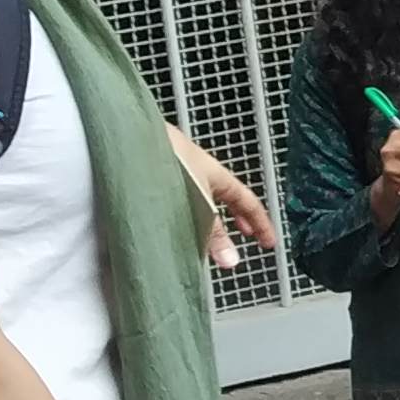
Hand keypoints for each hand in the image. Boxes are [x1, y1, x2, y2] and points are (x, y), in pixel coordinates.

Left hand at [167, 125, 275, 266]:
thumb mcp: (200, 204)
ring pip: (198, 200)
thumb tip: (230, 259)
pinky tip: (172, 226)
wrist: (132, 140)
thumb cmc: (169, 159)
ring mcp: (177, 173)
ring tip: (204, 240)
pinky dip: (180, 214)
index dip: (261, 224)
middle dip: (234, 221)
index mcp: (217, 175)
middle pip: (223, 200)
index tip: (267, 242)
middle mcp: (198, 172)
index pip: (248, 202)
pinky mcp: (155, 176)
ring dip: (205, 220)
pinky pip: (176, 200)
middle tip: (243, 238)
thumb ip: (214, 234)